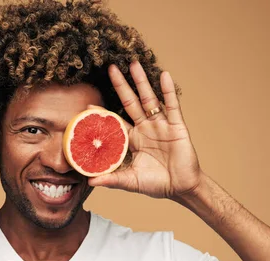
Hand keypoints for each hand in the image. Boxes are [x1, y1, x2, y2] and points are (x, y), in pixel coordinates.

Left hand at [87, 61, 202, 200]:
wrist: (181, 188)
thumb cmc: (157, 184)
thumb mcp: (131, 181)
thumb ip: (112, 179)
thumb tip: (89, 181)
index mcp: (133, 140)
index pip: (115, 122)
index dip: (103, 114)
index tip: (88, 105)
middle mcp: (145, 129)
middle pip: (130, 102)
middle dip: (121, 86)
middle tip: (111, 68)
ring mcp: (161, 125)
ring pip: (149, 99)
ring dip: (142, 82)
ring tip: (134, 64)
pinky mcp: (177, 126)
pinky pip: (172, 105)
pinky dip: (168, 91)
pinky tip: (163, 75)